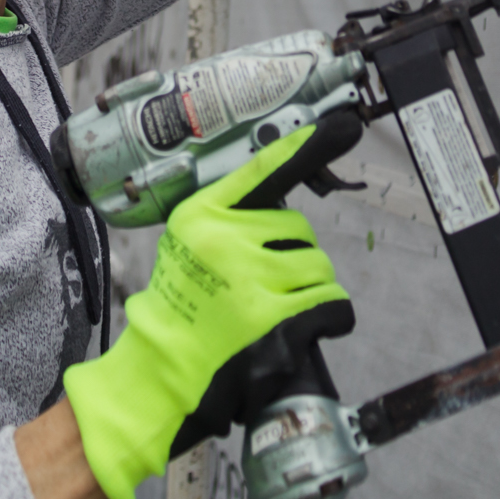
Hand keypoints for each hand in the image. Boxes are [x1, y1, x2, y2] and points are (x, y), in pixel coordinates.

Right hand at [60, 128, 349, 498]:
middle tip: (272, 285)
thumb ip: (224, 222)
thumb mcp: (184, 247)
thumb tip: (275, 208)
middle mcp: (227, 242)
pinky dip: (332, 315)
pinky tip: (316, 325)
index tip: (339, 124)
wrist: (160, 374)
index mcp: (202, 217)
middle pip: (300, 230)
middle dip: (296, 257)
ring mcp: (253, 281)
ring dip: (312, 288)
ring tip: (285, 309)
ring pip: (318, 267)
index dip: (302, 147)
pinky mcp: (276, 321)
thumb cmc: (177, 311)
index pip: (260, 171)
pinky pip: (331, 303)